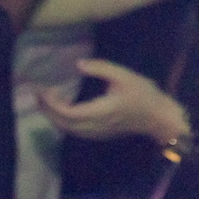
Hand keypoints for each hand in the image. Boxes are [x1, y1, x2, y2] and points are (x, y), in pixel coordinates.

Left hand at [38, 58, 189, 144]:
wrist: (162, 119)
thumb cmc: (145, 95)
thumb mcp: (125, 76)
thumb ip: (101, 68)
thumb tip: (78, 64)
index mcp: (101, 112)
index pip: (68, 113)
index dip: (51, 104)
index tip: (41, 90)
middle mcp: (97, 126)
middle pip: (64, 124)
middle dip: (47, 110)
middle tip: (36, 94)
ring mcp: (99, 133)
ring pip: (69, 130)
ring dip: (54, 117)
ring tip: (44, 100)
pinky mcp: (102, 134)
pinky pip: (77, 131)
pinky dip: (64, 122)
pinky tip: (61, 110)